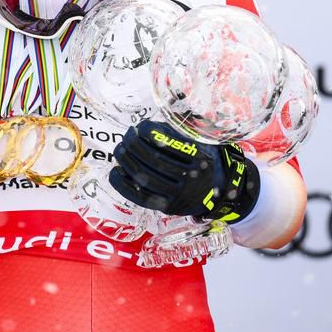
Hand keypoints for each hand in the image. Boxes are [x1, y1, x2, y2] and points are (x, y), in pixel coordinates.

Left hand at [109, 120, 260, 222]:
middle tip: (126, 136)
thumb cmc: (202, 161)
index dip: (150, 133)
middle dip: (134, 145)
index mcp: (200, 158)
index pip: (169, 143)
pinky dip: (124, 184)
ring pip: (145, 177)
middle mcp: (191, 178)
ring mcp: (178, 195)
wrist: (215, 193)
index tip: (140, 126)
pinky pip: (140, 197)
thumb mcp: (200, 143)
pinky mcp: (167, 207)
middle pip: (154, 160)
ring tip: (119, 149)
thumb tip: (146, 125)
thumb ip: (177, 133)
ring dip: (127, 161)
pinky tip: (116, 172)